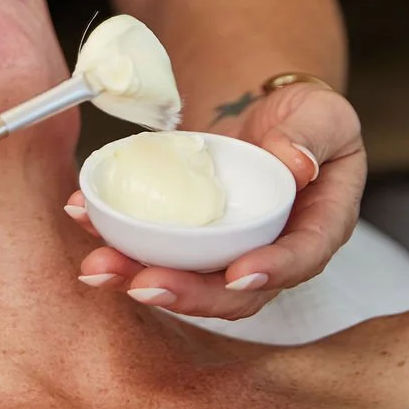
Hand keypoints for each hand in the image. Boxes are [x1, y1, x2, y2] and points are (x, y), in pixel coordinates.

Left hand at [67, 83, 365, 319]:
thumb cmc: (309, 119)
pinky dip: (117, 236)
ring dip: (138, 276)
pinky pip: (156, 245)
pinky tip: (84, 217)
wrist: (269, 116)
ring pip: (187, 278)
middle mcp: (272, 252)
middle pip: (232, 290)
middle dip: (186, 293)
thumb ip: (313, 137)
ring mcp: (227, 249)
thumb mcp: (324, 115)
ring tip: (97, 267)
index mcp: (317, 228)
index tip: (238, 275)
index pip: (300, 259)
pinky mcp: (190, 237)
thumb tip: (297, 164)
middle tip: (142, 285)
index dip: (270, 272)